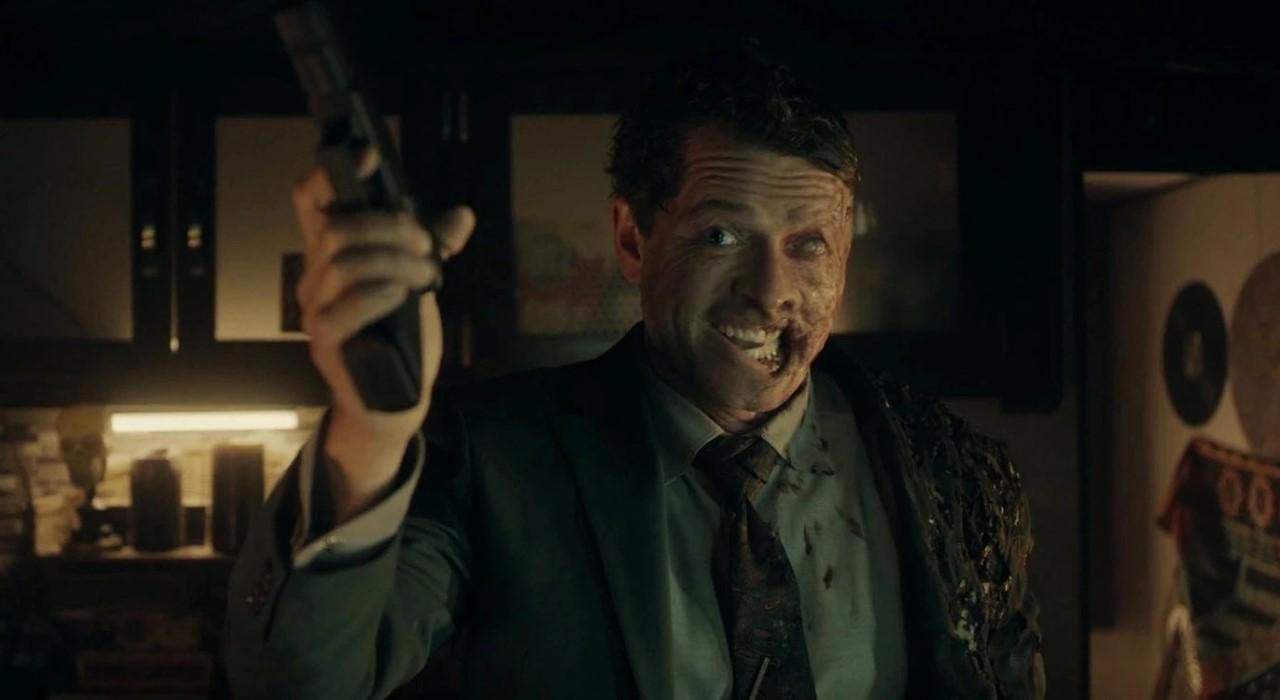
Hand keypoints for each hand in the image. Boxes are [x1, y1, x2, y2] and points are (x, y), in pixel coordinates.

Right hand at [292, 147, 474, 487]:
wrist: (393, 399)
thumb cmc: (400, 338)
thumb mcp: (419, 284)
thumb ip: (433, 249)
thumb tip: (463, 215)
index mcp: (334, 255)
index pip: (312, 202)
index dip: (331, 175)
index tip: (367, 158)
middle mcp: (316, 277)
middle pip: (338, 227)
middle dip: (390, 226)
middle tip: (427, 246)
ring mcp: (316, 309)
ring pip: (343, 261)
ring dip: (395, 260)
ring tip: (428, 276)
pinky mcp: (326, 341)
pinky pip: (343, 307)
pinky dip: (378, 292)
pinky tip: (404, 294)